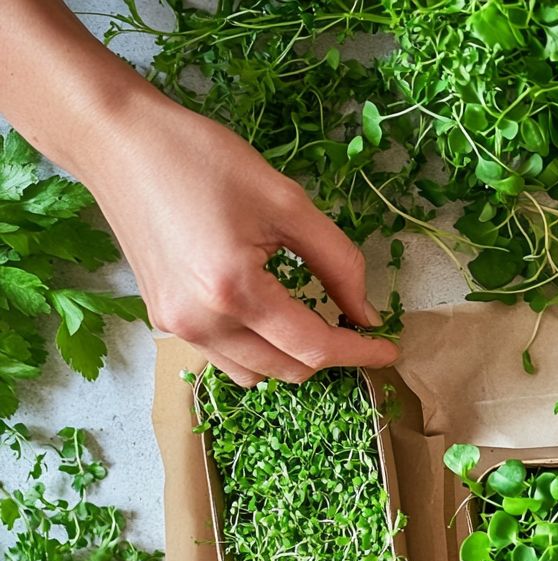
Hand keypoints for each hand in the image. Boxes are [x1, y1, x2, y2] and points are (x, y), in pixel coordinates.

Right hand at [79, 93, 397, 385]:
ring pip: (256, 374)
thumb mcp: (287, 202)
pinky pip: (225, 359)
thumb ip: (337, 262)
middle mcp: (201, 322)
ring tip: (317, 326)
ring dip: (293, 360)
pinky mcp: (164, 320)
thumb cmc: (203, 160)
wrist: (120, 143)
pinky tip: (274, 323)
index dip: (359, 352)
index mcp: (234, 290)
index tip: (390, 348)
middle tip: (357, 330)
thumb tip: (364, 312)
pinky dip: (259, 352)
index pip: (313, 347)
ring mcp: (177, 327)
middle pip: (288, 369)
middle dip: (331, 357)